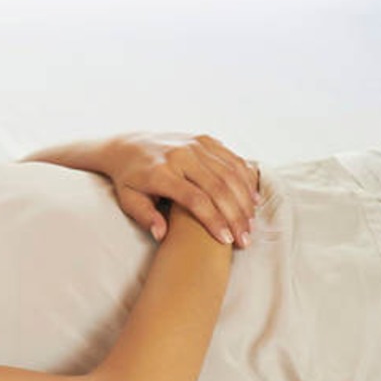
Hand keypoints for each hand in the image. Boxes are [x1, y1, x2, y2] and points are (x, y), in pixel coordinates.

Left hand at [106, 132, 262, 247]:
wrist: (128, 146)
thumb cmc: (129, 179)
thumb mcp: (128, 200)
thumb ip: (145, 217)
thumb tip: (161, 235)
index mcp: (160, 172)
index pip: (195, 199)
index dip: (214, 221)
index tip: (226, 240)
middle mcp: (179, 155)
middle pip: (218, 188)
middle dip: (235, 216)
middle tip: (245, 239)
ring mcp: (194, 145)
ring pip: (230, 174)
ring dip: (244, 201)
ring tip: (250, 224)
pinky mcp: (204, 139)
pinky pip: (232, 159)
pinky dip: (246, 180)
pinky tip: (252, 200)